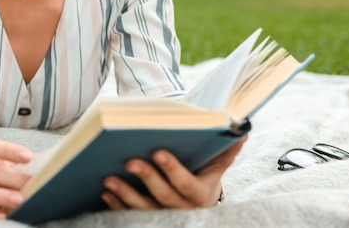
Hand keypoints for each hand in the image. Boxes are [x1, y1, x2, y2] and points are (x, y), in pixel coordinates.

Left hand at [101, 136, 246, 209]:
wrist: (197, 202)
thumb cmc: (203, 176)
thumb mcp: (216, 165)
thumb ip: (225, 151)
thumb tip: (241, 130)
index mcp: (200, 195)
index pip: (185, 183)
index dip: (172, 169)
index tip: (157, 151)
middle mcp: (183, 210)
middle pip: (163, 196)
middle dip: (146, 178)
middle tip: (129, 161)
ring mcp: (165, 217)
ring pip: (144, 209)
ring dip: (125, 195)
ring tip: (108, 179)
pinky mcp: (148, 221)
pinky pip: (130, 217)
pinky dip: (117, 206)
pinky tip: (106, 194)